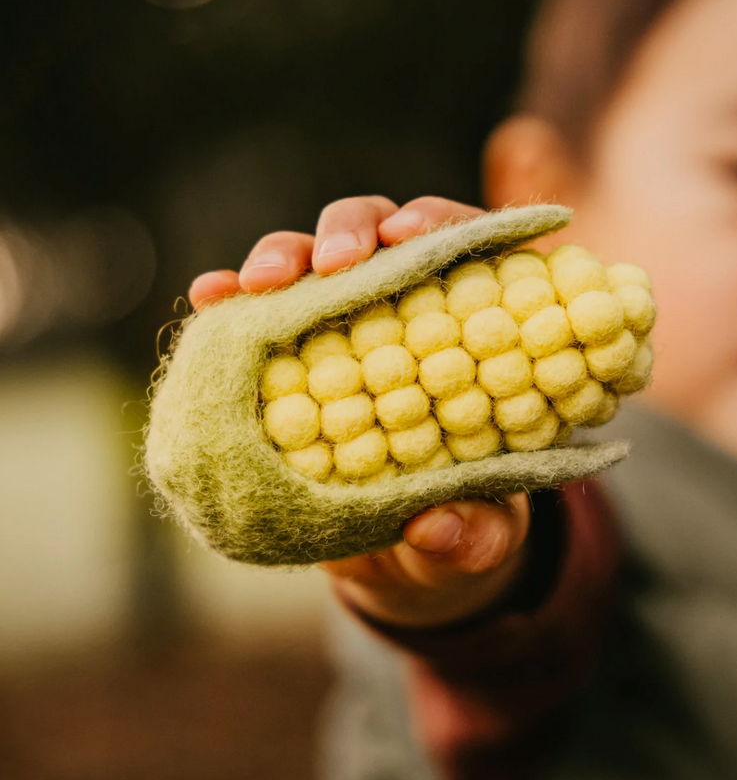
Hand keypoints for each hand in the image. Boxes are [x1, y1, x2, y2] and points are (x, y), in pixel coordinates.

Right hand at [188, 196, 532, 627]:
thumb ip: (478, 534)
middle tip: (335, 264)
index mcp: (478, 328)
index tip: (408, 239)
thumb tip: (435, 527)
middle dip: (354, 232)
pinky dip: (230, 300)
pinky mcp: (290, 354)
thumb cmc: (466, 521)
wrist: (402, 552)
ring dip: (286, 256)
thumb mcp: (486, 535)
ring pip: (314, 259)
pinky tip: (208, 298)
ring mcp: (346, 324)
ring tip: (260, 284)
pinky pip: (257, 315)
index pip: (467, 248)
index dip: (438, 226)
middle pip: (382, 234)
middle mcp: (411, 306)